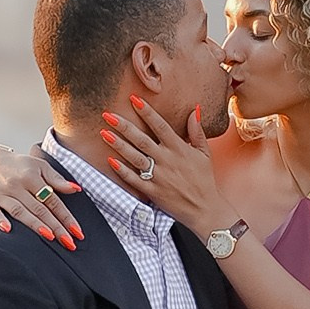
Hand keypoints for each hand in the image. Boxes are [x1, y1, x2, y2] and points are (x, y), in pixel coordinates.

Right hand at [0, 146, 81, 244]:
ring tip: (49, 237)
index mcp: (31, 177)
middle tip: (69, 242)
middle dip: (55, 226)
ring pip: (19, 211)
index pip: (52, 200)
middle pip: (39, 208)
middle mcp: (16, 185)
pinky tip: (8, 230)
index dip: (66, 216)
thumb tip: (76, 189)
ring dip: (34, 224)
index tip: (77, 232)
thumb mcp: (39, 166)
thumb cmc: (19, 167)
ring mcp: (0, 193)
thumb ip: (57, 179)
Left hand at [101, 100, 224, 230]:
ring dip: (119, 145)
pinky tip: (111, 160)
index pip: (160, 126)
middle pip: (142, 140)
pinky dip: (122, 171)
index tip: (134, 99)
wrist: (205, 209)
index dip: (147, 112)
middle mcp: (167, 160)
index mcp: (179, 149)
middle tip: (108, 115)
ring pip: (135, 157)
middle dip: (124, 126)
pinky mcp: (153, 192)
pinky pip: (135, 180)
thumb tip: (195, 110)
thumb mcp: (204, 153)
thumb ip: (197, 132)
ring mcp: (159, 177)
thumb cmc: (204, 180)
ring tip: (104, 133)